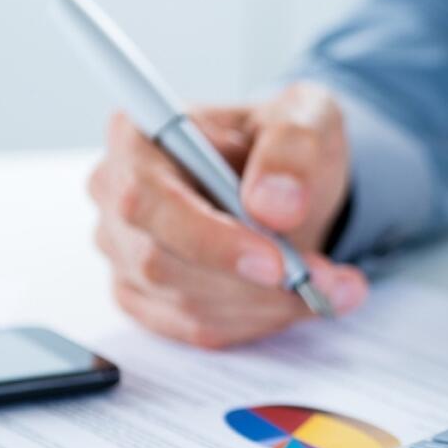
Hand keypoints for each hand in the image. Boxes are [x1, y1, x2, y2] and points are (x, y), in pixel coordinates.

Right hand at [87, 83, 366, 346]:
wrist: (292, 182)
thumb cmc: (286, 144)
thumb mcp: (307, 120)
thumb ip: (293, 150)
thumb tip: (272, 205)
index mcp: (139, 137)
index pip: (148, 200)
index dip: (208, 240)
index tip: (274, 264)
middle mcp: (116, 195)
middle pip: (162, 264)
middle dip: (253, 283)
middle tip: (325, 279)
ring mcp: (124, 251)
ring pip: (185, 304)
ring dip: (266, 305)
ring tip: (331, 285)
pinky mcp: (145, 295)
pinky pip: (197, 327)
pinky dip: (257, 322)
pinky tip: (300, 300)